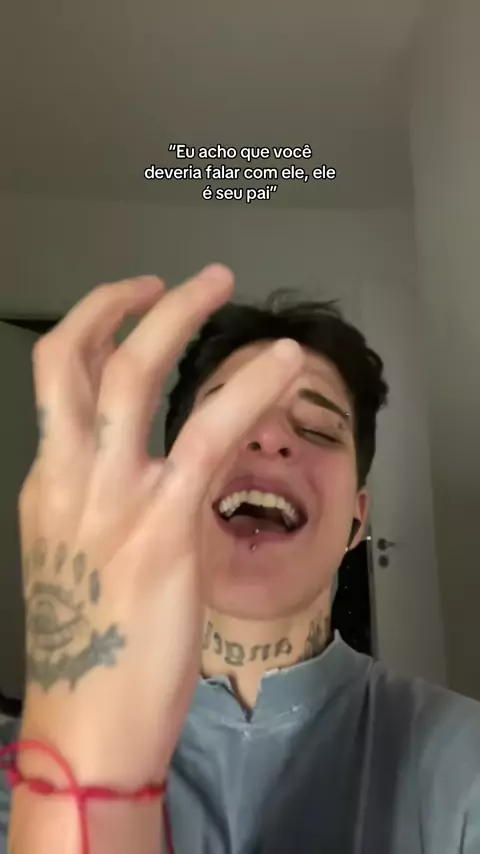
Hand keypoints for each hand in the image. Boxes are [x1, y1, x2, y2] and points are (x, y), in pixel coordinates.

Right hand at [18, 265, 303, 785]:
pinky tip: (282, 365)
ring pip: (136, 376)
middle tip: (167, 277)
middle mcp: (68, 480)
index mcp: (46, 487)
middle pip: (76, 359)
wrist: (89, 727)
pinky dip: (248, 388)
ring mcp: (113, 499)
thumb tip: (152, 461)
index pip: (58, 383)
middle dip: (121, 302)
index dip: (93, 330)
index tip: (127, 308)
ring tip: (217, 282)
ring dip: (179, 316)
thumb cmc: (90, 651)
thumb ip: (106, 502)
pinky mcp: (165, 526)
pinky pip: (209, 434)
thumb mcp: (82, 561)